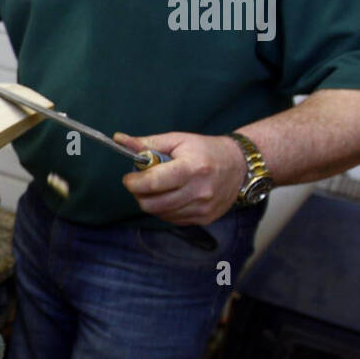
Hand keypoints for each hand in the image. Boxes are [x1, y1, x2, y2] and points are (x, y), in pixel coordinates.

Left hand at [117, 132, 247, 224]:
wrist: (240, 166)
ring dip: (151, 201)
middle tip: (141, 182)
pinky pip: (171, 218)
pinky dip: (164, 208)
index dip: (134, 182)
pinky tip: (171, 195)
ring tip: (158, 186)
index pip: (153, 183)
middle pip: (152, 203)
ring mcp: (202, 208)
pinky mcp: (204, 219)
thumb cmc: (205, 150)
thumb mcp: (177, 140)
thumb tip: (119, 139)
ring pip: (159, 213)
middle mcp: (199, 191)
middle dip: (139, 193)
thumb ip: (147, 143)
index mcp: (192, 168)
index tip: (129, 177)